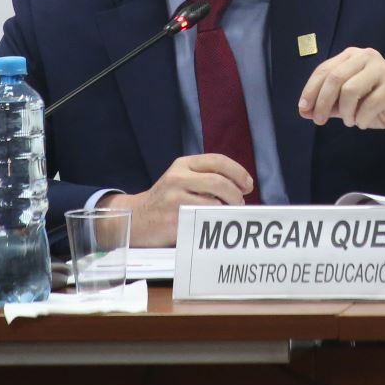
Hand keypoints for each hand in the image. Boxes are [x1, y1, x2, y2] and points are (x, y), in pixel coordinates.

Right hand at [101, 154, 253, 246]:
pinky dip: (214, 221)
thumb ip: (206, 177)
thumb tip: (242, 186)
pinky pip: (203, 219)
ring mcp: (174, 198)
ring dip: (227, 209)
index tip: (248, 184)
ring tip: (227, 214)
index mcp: (183, 164)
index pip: (217, 160)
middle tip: (239, 202)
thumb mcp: (181, 179)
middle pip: (219, 181)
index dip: (238, 172)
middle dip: (236, 193)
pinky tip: (214, 224)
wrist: (136, 219)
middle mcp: (178, 177)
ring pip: (213, 201)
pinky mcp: (173, 218)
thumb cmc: (166, 200)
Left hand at [296, 46, 384, 146]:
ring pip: (350, 90)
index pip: (324, 70)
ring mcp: (381, 69)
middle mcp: (366, 57)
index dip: (310, 90)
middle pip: (334, 78)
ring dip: (345, 112)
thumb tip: (304, 111)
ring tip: (350, 121)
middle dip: (323, 102)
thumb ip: (328, 104)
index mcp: (352, 56)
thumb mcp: (348, 104)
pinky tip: (364, 122)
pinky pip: (369, 104)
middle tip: (319, 121)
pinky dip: (362, 119)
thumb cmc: (377, 103)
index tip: (304, 110)